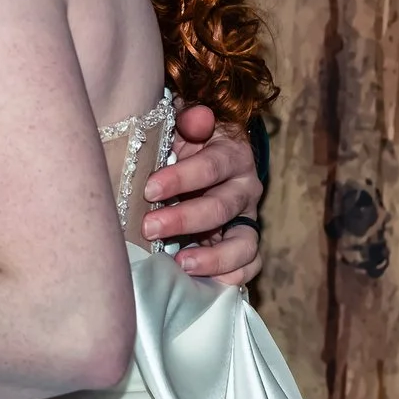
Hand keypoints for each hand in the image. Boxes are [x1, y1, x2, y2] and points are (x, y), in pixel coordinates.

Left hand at [139, 104, 264, 286]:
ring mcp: (248, 219)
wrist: (210, 158)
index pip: (211, 166)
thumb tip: (196, 117)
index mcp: (231, 155)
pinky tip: (201, 281)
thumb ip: (189, 120)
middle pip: (221, 208)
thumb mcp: (185, 125)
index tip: (149, 189)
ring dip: (213, 257)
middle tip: (149, 227)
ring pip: (244, 244)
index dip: (181, 178)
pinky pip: (249, 266)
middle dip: (184, 219)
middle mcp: (245, 188)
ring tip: (181, 265)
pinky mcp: (246, 244)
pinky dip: (230, 276)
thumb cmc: (188, 143)